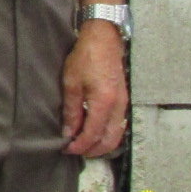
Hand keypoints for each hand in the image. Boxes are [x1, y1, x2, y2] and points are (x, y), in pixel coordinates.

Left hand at [60, 19, 128, 156]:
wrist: (104, 39)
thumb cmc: (85, 57)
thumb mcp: (71, 83)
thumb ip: (71, 110)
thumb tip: (68, 132)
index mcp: (104, 103)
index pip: (92, 134)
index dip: (79, 146)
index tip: (67, 149)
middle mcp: (118, 107)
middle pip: (109, 140)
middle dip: (93, 150)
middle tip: (75, 151)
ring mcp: (123, 104)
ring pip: (116, 134)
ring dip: (101, 144)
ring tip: (84, 145)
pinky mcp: (123, 99)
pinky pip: (119, 125)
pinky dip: (108, 134)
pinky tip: (96, 132)